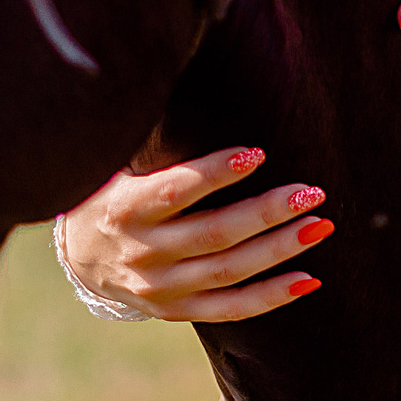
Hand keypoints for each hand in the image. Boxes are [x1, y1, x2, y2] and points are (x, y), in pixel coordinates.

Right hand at [57, 146, 331, 320]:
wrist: (79, 257)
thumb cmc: (113, 193)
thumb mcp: (119, 165)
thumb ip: (156, 144)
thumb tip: (199, 91)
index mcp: (125, 207)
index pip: (176, 190)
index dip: (216, 173)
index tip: (258, 153)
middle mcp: (142, 251)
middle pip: (214, 234)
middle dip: (267, 212)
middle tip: (312, 192)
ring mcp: (160, 287)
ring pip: (228, 272)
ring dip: (279, 250)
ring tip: (320, 225)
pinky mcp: (176, 310)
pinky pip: (230, 309)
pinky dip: (271, 297)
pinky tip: (309, 279)